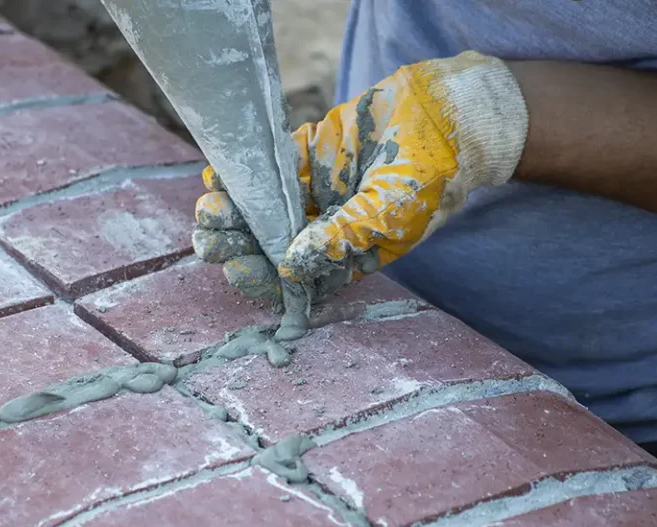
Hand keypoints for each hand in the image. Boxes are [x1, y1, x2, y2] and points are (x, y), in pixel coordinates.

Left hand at [194, 50, 528, 300]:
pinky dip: (245, 173)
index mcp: (346, 256)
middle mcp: (325, 228)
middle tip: (207, 239)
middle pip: (271, 245)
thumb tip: (292, 266)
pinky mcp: (310, 154)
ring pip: (265, 208)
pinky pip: (271, 168)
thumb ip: (342, 238)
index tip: (236, 269)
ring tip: (207, 210)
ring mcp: (315, 190)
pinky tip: (218, 176)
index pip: (296, 279)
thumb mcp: (389, 214)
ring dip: (235, 211)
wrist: (449, 118)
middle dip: (239, 244)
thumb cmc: (431, 178)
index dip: (263, 278)